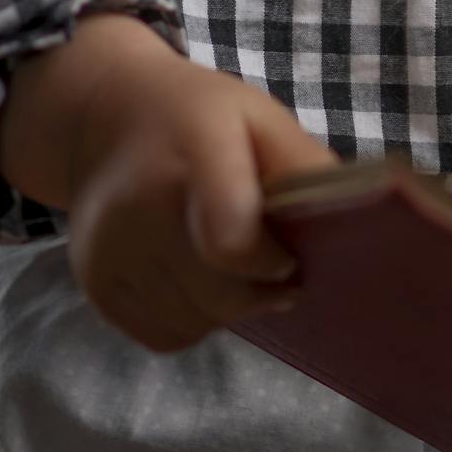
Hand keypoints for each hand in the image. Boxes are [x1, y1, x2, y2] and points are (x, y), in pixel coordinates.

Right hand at [0, 15, 341, 352]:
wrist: (103, 117)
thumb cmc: (200, 117)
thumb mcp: (260, 117)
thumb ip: (307, 169)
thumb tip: (355, 227)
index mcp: (192, 149)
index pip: (231, 241)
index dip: (270, 263)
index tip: (287, 253)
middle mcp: (139, 203)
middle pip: (219, 295)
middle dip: (260, 291)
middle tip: (276, 266)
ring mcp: (109, 249)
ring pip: (197, 323)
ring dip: (227, 308)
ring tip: (227, 264)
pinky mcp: (96, 283)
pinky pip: (166, 335)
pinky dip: (193, 319)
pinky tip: (194, 277)